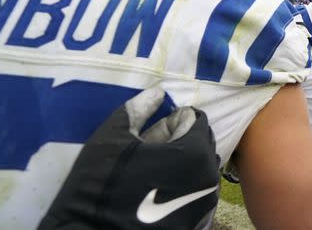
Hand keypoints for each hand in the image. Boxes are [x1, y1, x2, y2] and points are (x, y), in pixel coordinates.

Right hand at [39, 87, 219, 229]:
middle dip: (180, 139)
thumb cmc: (102, 185)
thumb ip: (138, 109)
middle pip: (202, 144)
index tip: (151, 130)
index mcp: (194, 152)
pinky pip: (197, 192)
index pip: (196, 120)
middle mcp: (209, 177)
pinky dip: (183, 183)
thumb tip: (157, 93)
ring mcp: (205, 202)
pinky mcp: (197, 220)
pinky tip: (155, 188)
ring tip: (150, 168)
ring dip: (182, 162)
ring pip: (201, 168)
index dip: (173, 120)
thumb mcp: (112, 138)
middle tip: (149, 148)